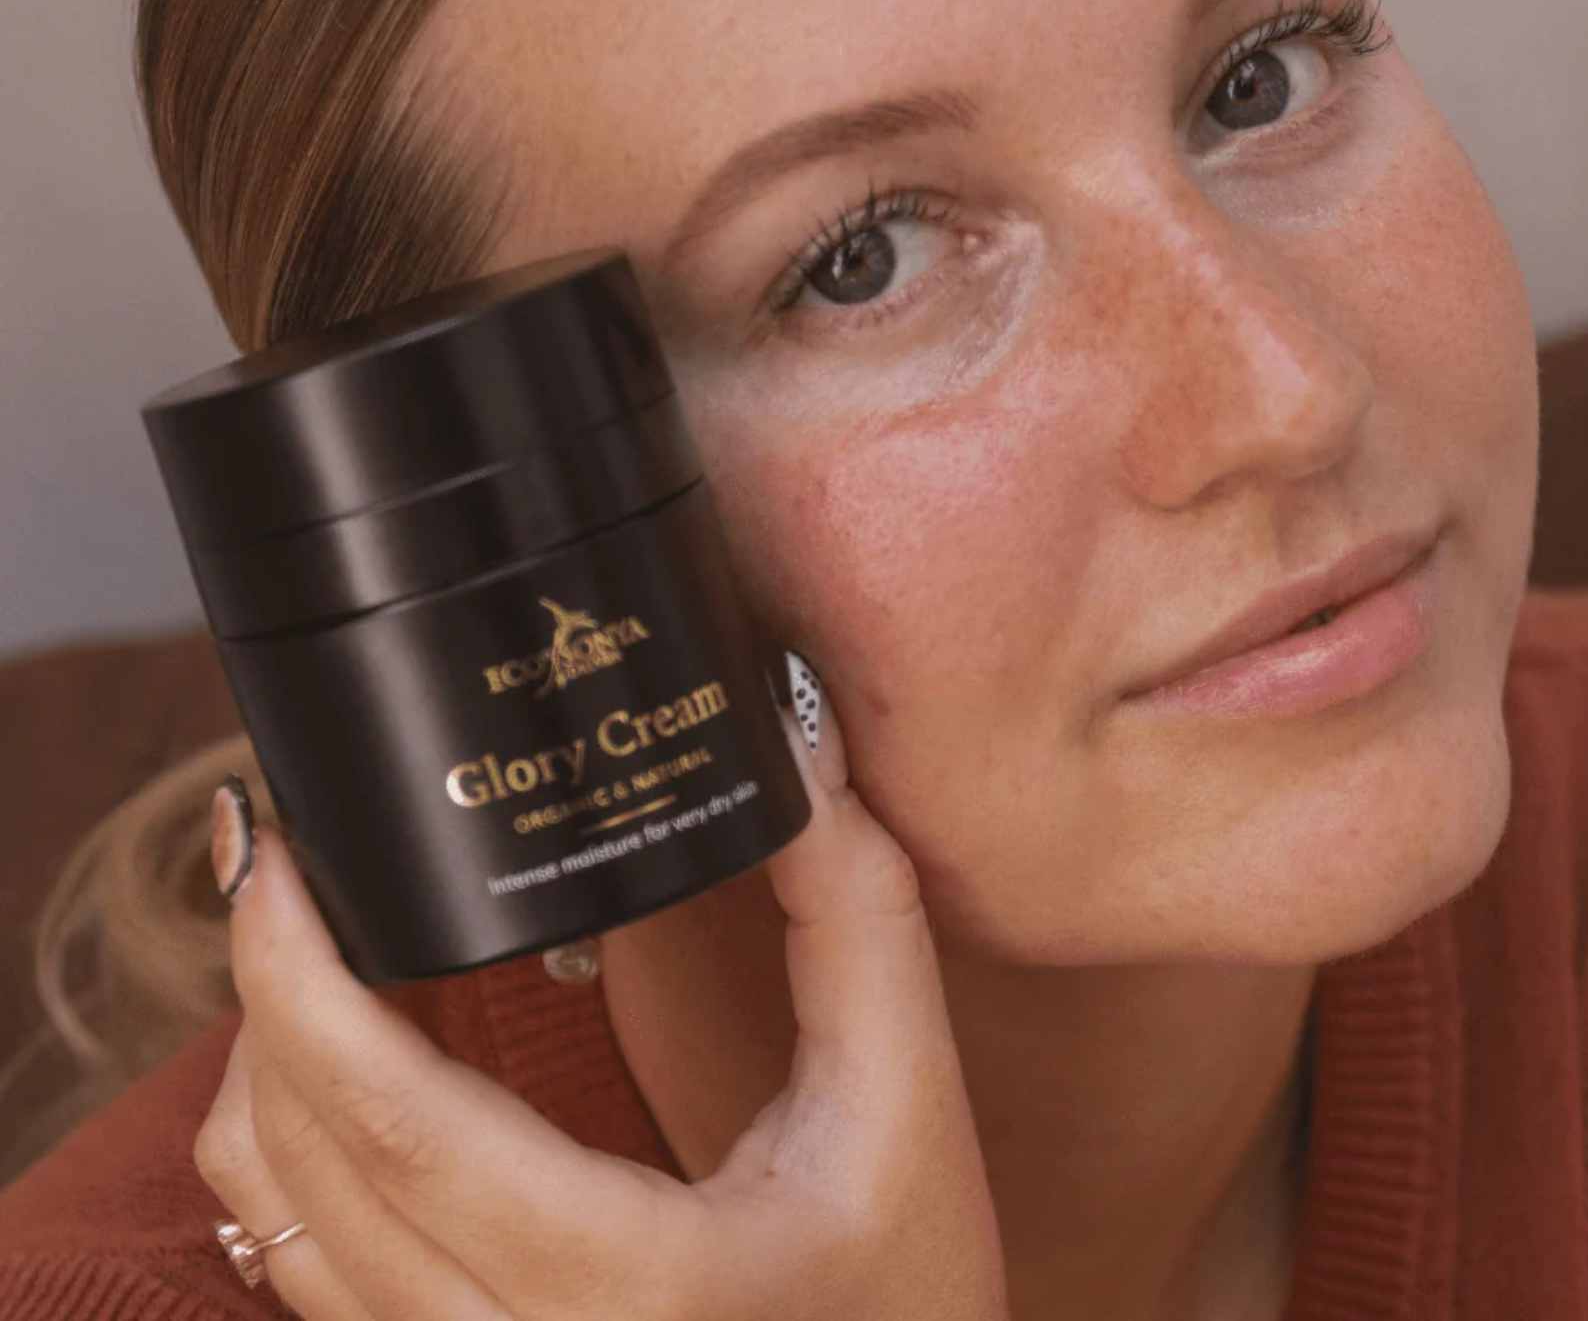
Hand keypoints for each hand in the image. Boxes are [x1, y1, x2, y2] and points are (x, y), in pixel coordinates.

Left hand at [194, 704, 1009, 1318]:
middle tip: (283, 857)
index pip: (398, 1123)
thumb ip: (855, 909)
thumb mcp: (907, 1103)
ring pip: (275, 1222)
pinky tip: (337, 1064)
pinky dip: (291, 1151)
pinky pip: (305, 1271)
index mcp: (625, 1283)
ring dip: (267, 1066)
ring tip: (307, 942)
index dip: (299, 977)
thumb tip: (794, 737)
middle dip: (263, 986)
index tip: (272, 855)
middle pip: (302, 1160)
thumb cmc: (910, 1299)